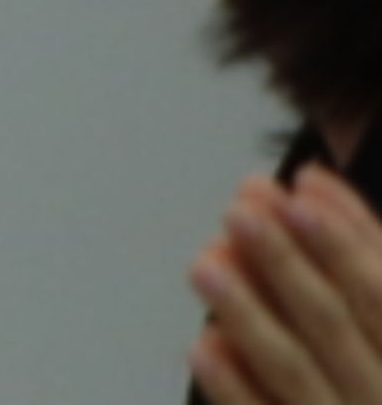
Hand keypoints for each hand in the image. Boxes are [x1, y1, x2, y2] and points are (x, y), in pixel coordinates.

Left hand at [199, 164, 381, 404]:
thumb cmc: (363, 357)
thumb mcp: (376, 307)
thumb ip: (358, 244)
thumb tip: (309, 182)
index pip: (380, 297)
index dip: (344, 248)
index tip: (298, 201)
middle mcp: (380, 391)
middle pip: (334, 327)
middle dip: (286, 268)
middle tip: (237, 213)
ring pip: (294, 372)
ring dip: (248, 315)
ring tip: (203, 264)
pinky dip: (235, 386)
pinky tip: (202, 344)